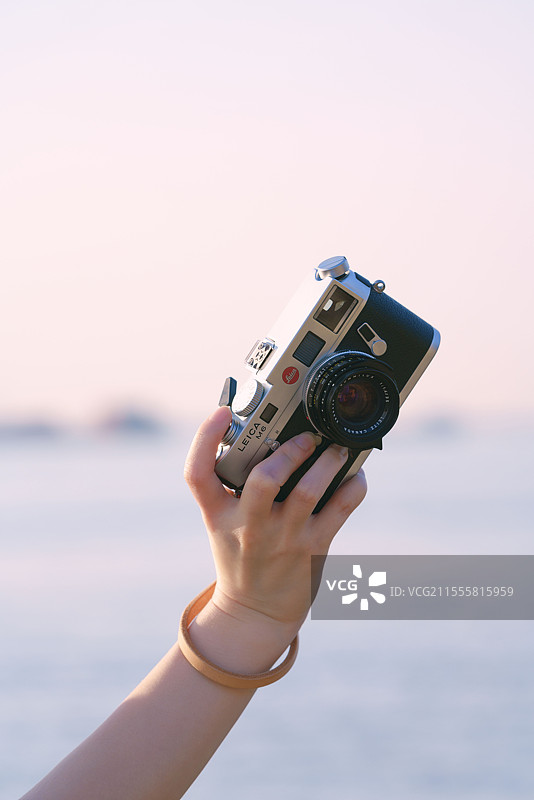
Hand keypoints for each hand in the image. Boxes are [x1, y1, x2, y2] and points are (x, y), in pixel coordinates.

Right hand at [184, 406, 366, 643]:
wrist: (255, 612)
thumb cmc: (241, 555)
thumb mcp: (224, 522)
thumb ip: (234, 486)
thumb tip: (267, 436)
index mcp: (217, 515)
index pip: (197, 474)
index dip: (205, 438)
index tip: (220, 413)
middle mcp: (248, 526)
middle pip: (264, 479)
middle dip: (289, 451)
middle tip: (305, 436)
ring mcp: (283, 538)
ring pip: (308, 491)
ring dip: (327, 462)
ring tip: (335, 448)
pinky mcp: (314, 548)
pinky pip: (341, 508)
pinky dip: (353, 486)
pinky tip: (354, 476)